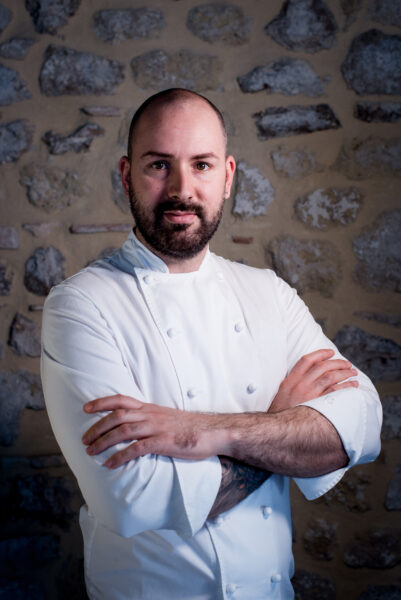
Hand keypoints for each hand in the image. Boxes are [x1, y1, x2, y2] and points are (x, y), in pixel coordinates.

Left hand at [82, 395, 227, 468]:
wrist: (213, 431)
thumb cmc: (190, 427)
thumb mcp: (167, 418)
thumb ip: (150, 420)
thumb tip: (133, 428)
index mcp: (151, 408)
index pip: (122, 400)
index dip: (102, 402)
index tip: (85, 408)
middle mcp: (151, 415)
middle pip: (117, 415)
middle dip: (97, 427)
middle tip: (84, 440)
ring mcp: (157, 428)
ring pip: (124, 430)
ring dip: (104, 441)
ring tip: (91, 452)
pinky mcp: (164, 442)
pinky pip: (138, 448)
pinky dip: (121, 456)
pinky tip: (110, 464)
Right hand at [269, 348, 357, 412]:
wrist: (279, 427)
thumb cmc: (281, 411)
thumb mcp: (282, 392)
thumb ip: (294, 381)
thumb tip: (308, 374)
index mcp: (291, 379)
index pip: (307, 360)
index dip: (320, 353)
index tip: (331, 352)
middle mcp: (301, 384)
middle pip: (322, 366)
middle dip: (337, 363)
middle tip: (347, 363)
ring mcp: (310, 394)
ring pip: (331, 377)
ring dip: (344, 373)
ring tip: (353, 372)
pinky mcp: (318, 404)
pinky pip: (335, 391)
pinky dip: (346, 386)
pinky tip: (353, 385)